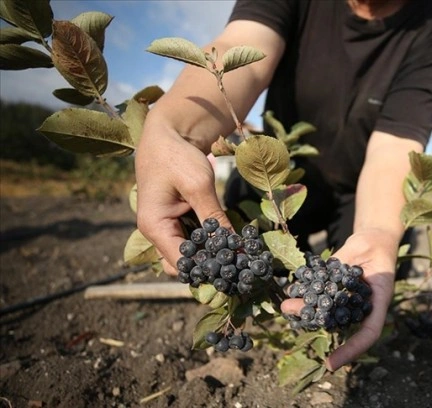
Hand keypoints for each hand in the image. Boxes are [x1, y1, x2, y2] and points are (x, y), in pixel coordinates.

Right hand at [134, 120, 230, 275]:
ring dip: (211, 256)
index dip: (206, 270)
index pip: (180, 262)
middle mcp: (157, 232)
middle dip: (209, 268)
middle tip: (239, 266)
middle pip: (183, 264)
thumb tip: (235, 246)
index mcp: (154, 227)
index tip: (234, 270)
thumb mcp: (198, 185)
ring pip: (189, 255)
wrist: (169, 134)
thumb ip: (214, 218)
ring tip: (239, 256)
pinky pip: (193, 241)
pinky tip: (231, 242)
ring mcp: (167, 228)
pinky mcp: (178, 221)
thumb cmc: (177, 156)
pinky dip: (210, 243)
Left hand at [281, 228, 398, 370]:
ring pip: (326, 313)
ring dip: (305, 310)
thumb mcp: (363, 248)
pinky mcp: (336, 290)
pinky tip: (291, 292)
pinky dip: (306, 296)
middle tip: (291, 316)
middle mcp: (362, 306)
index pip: (368, 333)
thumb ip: (342, 263)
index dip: (351, 349)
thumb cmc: (375, 243)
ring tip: (285, 305)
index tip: (330, 364)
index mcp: (378, 301)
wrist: (374, 239)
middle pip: (340, 323)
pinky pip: (321, 297)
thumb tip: (321, 276)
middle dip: (314, 321)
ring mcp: (348, 300)